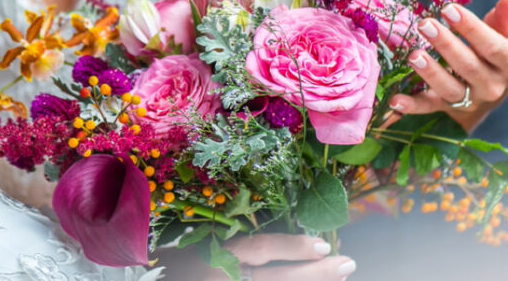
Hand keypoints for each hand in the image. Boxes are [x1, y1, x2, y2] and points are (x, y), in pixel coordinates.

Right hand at [160, 234, 356, 280]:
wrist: (160, 277)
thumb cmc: (181, 254)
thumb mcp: (201, 238)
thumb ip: (237, 236)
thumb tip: (287, 230)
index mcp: (215, 254)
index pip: (258, 251)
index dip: (291, 247)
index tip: (323, 244)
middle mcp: (224, 278)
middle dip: (316, 274)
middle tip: (347, 263)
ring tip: (340, 275)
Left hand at [388, 0, 507, 132]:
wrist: (491, 91)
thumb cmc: (496, 53)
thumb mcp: (506, 36)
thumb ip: (507, 18)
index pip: (491, 47)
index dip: (471, 28)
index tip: (449, 9)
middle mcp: (491, 86)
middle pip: (468, 67)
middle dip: (445, 45)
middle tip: (425, 24)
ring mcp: (468, 100)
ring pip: (449, 88)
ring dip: (430, 73)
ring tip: (413, 54)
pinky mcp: (446, 108)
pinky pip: (428, 108)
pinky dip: (411, 106)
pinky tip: (395, 101)